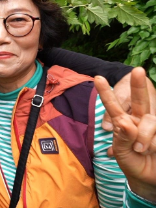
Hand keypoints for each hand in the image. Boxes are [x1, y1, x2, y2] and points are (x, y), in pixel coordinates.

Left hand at [95, 67, 155, 201]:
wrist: (148, 178)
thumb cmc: (131, 162)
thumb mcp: (121, 152)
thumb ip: (122, 137)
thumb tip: (125, 122)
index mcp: (123, 122)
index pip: (114, 106)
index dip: (107, 93)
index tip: (98, 78)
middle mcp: (139, 120)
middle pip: (140, 100)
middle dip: (138, 85)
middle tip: (137, 70)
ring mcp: (153, 125)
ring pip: (149, 121)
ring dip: (144, 138)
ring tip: (140, 150)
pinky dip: (151, 144)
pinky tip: (151, 150)